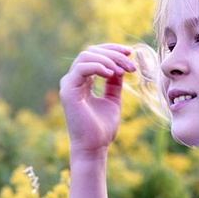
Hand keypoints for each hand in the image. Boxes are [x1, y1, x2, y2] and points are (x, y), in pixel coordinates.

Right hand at [58, 43, 139, 157]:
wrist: (95, 147)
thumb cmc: (102, 128)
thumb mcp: (113, 99)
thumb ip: (114, 83)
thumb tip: (120, 66)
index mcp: (82, 81)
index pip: (94, 55)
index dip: (112, 50)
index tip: (130, 53)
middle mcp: (73, 80)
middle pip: (91, 52)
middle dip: (113, 53)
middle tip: (130, 62)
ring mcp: (68, 85)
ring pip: (86, 56)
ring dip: (108, 60)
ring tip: (123, 70)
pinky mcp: (68, 91)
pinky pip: (82, 69)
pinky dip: (99, 67)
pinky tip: (112, 74)